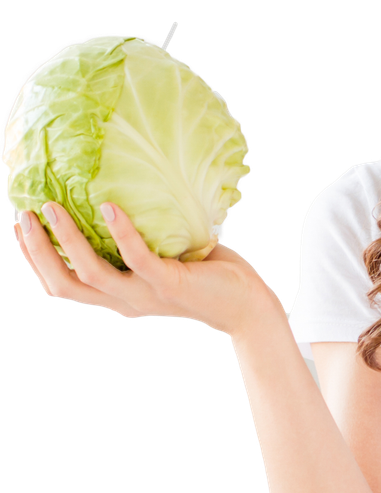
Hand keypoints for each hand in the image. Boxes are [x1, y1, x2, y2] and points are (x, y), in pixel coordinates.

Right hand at [13, 201, 283, 340]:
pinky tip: (110, 206)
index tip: (18, 226)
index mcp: (118, 296)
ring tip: (51, 205)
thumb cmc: (208, 275)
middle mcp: (125, 300)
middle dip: (37, 251)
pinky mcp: (169, 284)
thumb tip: (119, 187)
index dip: (35, 259)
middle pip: (63, 283)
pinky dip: (121, 232)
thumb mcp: (163, 254)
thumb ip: (141, 232)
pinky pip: (136, 258)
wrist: (247, 304)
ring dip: (66, 239)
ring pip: (90, 272)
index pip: (63, 284)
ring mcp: (145, 295)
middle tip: (23, 215)